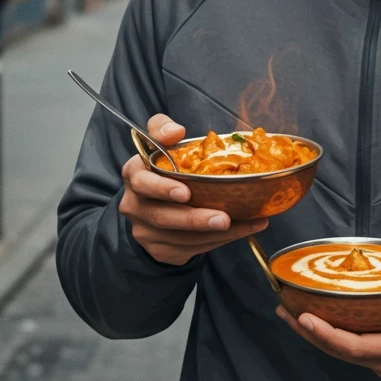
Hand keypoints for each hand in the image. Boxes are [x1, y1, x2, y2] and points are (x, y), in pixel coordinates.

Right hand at [119, 115, 266, 265]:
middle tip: (224, 218)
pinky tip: (241, 230)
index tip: (186, 192)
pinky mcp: (160, 250)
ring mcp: (145, 232)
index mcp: (135, 175)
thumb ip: (162, 130)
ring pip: (180, 237)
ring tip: (245, 224)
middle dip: (195, 219)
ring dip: (215, 234)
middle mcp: (135, 205)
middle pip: (163, 216)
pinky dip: (218, 241)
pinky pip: (190, 249)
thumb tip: (175, 131)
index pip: (142, 182)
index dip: (162, 188)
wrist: (151, 206)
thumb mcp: (159, 145)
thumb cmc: (163, 170)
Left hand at [276, 260, 380, 380]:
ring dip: (316, 334)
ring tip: (289, 311)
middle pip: (341, 352)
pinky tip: (316, 318)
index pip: (357, 347)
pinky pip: (352, 349)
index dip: (328, 335)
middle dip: (310, 332)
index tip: (304, 317)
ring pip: (344, 353)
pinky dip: (331, 335)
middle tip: (284, 308)